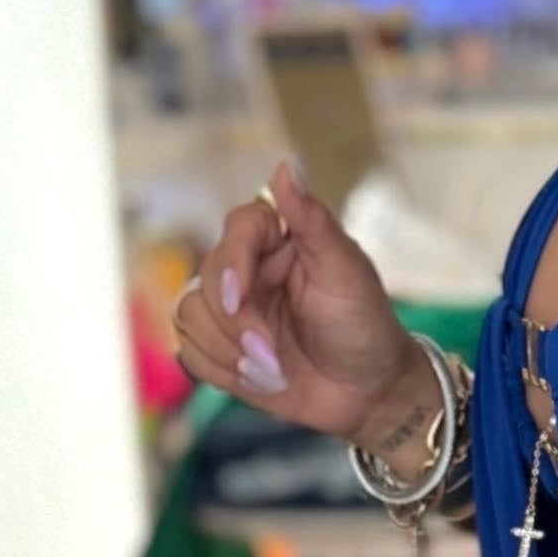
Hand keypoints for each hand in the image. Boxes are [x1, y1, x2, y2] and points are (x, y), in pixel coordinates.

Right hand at [170, 161, 431, 445]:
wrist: (367, 391)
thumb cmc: (363, 324)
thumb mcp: (346, 271)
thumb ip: (312, 220)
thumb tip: (285, 165)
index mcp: (278, 241)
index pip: (237, 228)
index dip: (232, 263)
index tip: (243, 298)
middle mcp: (248, 270)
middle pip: (205, 279)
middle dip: (236, 326)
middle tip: (273, 357)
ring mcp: (231, 310)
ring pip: (189, 316)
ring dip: (228, 353)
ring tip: (273, 373)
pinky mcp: (221, 348)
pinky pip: (191, 353)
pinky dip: (222, 372)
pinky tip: (260, 381)